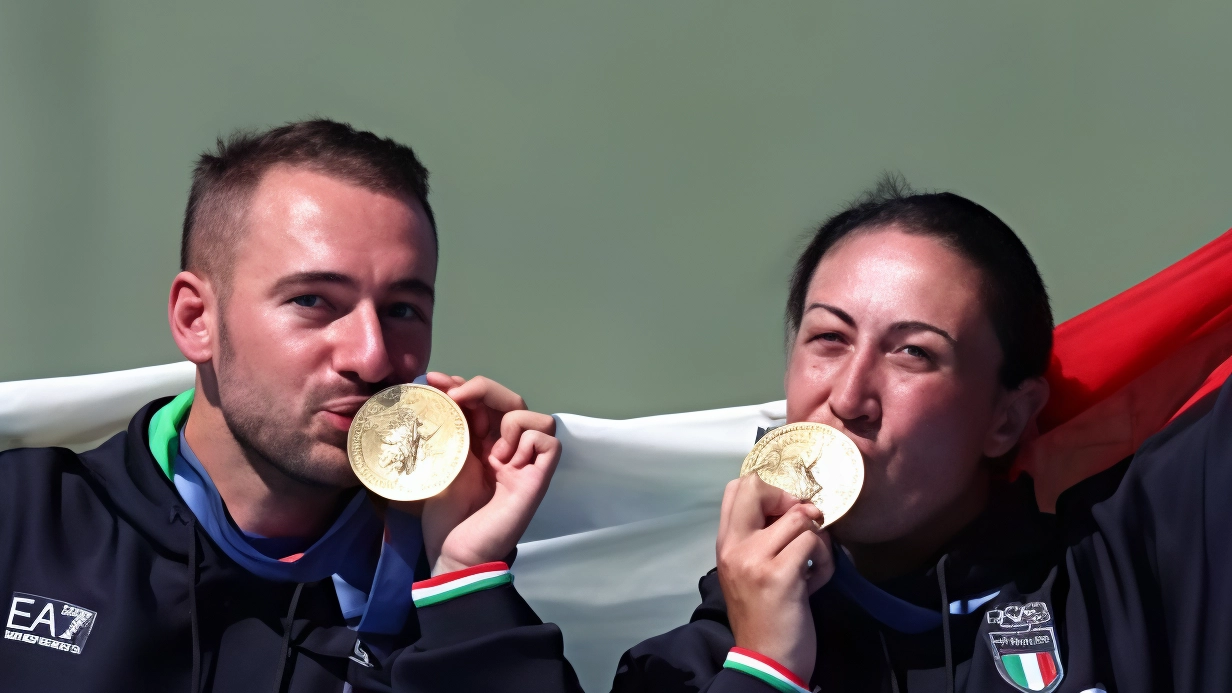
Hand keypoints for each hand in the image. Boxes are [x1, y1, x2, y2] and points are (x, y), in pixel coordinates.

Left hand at [412, 373, 559, 575]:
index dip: (463, 384)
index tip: (435, 380)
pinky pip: (549, 442)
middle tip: (457, 398)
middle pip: (512, 399)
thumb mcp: (439, 461)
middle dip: (483, 389)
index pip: (484, 400)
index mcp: (481, 444)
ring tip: (491, 453)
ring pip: (538, 417)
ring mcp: (524, 464)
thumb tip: (436, 388)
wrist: (455, 552)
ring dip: (511, 422)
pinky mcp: (537, 479)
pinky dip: (528, 443)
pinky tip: (507, 463)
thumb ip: (447, 428)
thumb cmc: (445, 516)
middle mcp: (505, 449)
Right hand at [717, 475, 833, 683]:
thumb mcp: (750, 571)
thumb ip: (761, 539)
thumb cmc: (762, 616)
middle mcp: (734, 547)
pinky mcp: (779, 576)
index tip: (785, 516)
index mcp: (725, 544)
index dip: (769, 491)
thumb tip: (795, 508)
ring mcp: (755, 560)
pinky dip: (825, 560)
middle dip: (791, 500)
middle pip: (757, 487)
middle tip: (803, 527)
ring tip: (812, 564)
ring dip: (817, 539)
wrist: (765, 661)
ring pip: (799, 517)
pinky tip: (816, 581)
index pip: (737, 487)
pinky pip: (814, 543)